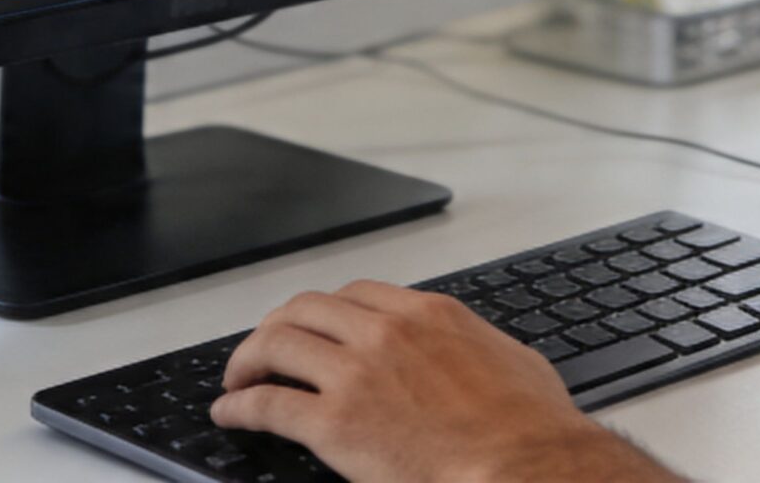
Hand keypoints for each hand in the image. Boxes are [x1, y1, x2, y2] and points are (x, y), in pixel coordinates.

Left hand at [211, 281, 678, 482]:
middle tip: (266, 349)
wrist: (525, 468)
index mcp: (426, 315)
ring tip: (237, 379)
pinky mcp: (333, 424)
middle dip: (277, 327)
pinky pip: (268, 404)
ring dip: (248, 361)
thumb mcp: (511, 361)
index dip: (322, 310)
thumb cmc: (530, 429)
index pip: (354, 294)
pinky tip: (230, 413)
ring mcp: (354, 375)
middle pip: (305, 310)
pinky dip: (240, 406)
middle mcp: (383, 333)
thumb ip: (478, 347)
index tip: (312, 325)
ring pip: (277, 345)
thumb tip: (479, 355)